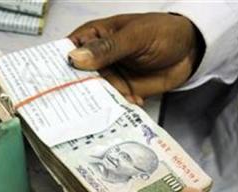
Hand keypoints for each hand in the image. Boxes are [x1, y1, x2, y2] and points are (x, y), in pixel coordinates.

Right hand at [68, 13, 203, 103]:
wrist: (190, 50)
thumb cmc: (162, 32)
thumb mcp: (134, 37)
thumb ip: (107, 48)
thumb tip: (75, 58)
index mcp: (91, 38)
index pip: (65, 53)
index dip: (55, 68)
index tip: (47, 85)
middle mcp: (94, 60)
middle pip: (74, 79)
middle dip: (73, 92)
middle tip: (69, 107)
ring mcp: (107, 77)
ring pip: (92, 94)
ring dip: (96, 104)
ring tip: (97, 114)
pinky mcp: (120, 92)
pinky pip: (111, 104)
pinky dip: (115, 110)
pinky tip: (123, 112)